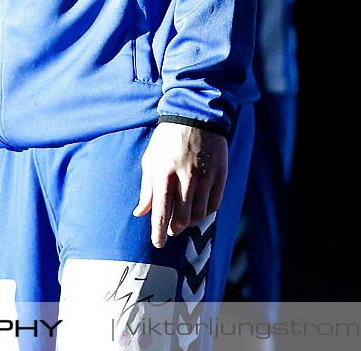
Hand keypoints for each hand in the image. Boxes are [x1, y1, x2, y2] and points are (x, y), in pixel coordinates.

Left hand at [133, 123, 226, 248]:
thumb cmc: (167, 139)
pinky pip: (214, 204)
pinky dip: (205, 212)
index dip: (158, 233)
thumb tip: (140, 213)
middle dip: (174, 229)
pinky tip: (199, 210)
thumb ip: (146, 189)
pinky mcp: (220, 175)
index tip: (157, 244)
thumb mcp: (150, 160)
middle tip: (171, 229)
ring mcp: (205, 177)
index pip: (162, 212)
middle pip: (182, 219)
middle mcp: (186, 178)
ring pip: (199, 215)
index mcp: (164, 174)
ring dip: (190, 222)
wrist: (195, 115)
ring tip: (184, 219)